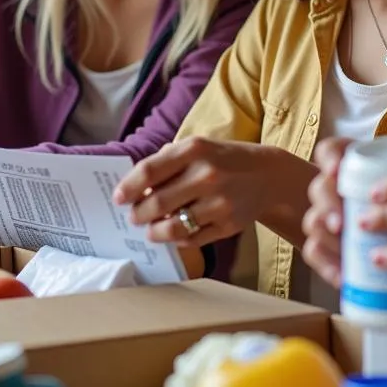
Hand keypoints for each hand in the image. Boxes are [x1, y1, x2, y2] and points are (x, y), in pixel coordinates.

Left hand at [114, 138, 311, 247]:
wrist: (268, 176)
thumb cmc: (222, 161)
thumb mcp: (198, 148)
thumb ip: (167, 162)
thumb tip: (134, 187)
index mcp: (195, 149)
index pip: (149, 171)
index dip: (128, 188)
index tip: (117, 199)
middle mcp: (207, 175)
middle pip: (156, 203)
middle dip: (137, 214)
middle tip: (133, 217)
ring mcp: (220, 202)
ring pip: (172, 227)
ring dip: (154, 231)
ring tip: (151, 229)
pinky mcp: (229, 225)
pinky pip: (192, 239)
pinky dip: (178, 238)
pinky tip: (175, 232)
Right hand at [301, 138, 353, 288]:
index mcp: (348, 163)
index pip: (329, 151)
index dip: (328, 160)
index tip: (336, 171)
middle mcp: (332, 186)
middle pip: (319, 188)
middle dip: (328, 206)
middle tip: (342, 224)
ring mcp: (325, 215)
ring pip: (313, 221)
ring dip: (326, 238)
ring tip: (345, 253)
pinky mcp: (324, 243)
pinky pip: (314, 252)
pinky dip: (326, 265)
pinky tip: (342, 277)